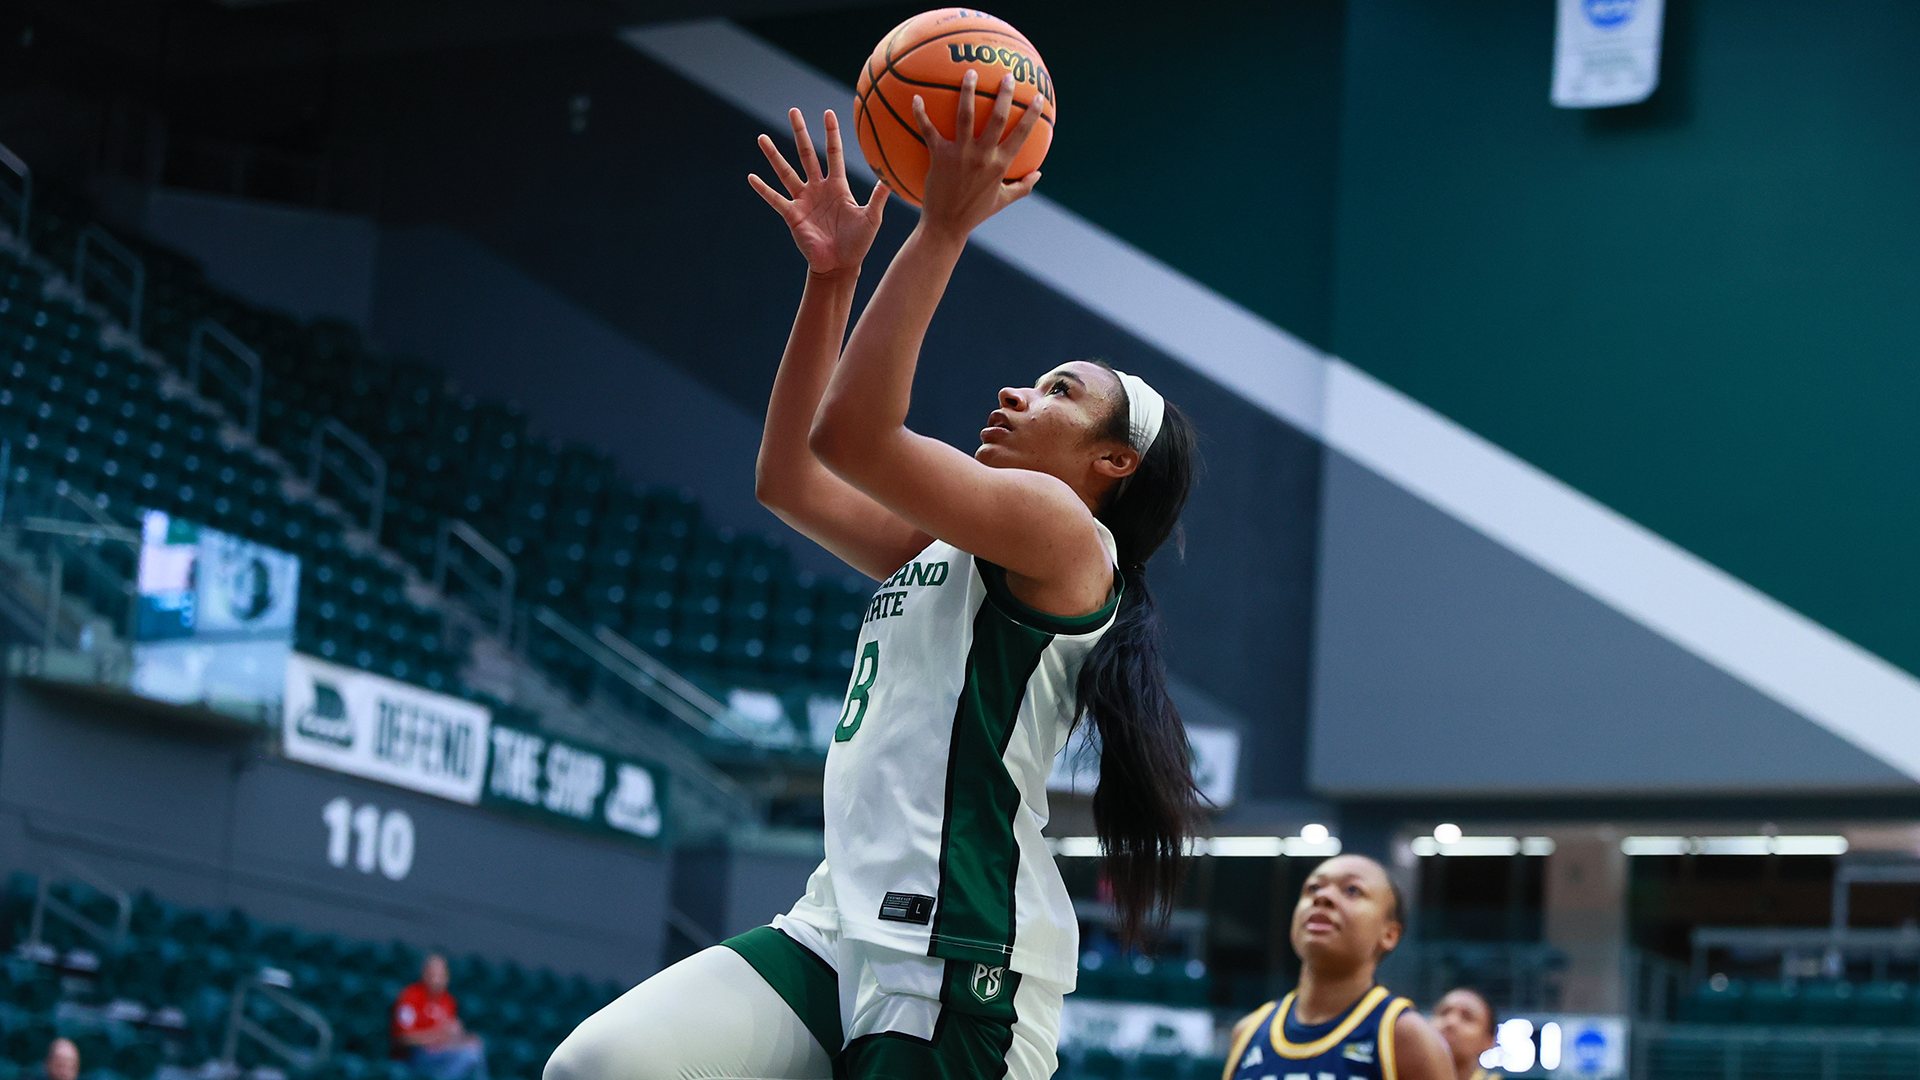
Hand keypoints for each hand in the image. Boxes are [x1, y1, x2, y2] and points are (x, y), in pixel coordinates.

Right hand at [750, 108, 889, 276]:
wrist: (840, 266)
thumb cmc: (858, 244)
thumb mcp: (871, 217)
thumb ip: (878, 196)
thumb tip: (892, 176)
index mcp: (837, 186)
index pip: (833, 153)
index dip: (831, 133)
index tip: (827, 113)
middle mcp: (818, 189)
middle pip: (806, 154)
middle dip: (800, 132)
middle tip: (793, 111)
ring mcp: (803, 201)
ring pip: (786, 172)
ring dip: (774, 155)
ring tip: (762, 138)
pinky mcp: (792, 215)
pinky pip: (775, 199)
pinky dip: (763, 189)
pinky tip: (751, 177)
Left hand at [911, 71, 1043, 240]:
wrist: (946, 226)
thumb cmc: (974, 213)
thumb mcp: (1002, 201)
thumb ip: (1022, 186)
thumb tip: (1039, 174)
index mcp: (1000, 165)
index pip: (1021, 135)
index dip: (1032, 114)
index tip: (1038, 97)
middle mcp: (982, 156)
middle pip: (997, 118)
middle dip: (1004, 94)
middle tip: (1007, 75)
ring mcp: (960, 155)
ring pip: (965, 116)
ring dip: (968, 92)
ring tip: (970, 72)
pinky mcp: (938, 156)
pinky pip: (928, 130)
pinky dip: (921, 113)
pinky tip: (916, 98)